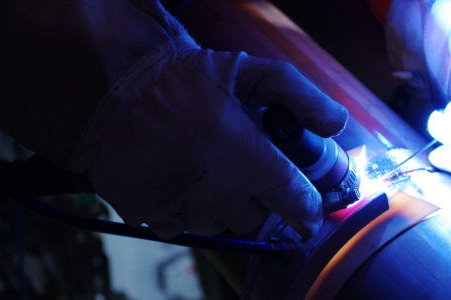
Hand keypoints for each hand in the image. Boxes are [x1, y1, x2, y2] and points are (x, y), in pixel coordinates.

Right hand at [88, 49, 347, 238]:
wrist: (115, 91)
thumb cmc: (186, 80)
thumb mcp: (253, 74)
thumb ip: (302, 97)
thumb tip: (336, 125)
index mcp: (255, 165)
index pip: (300, 205)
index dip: (310, 208)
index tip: (309, 207)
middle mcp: (226, 197)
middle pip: (261, 216)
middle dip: (261, 196)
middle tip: (246, 164)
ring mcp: (189, 210)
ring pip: (224, 223)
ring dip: (225, 203)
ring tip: (209, 165)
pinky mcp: (155, 218)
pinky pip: (187, 226)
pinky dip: (190, 208)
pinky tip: (182, 178)